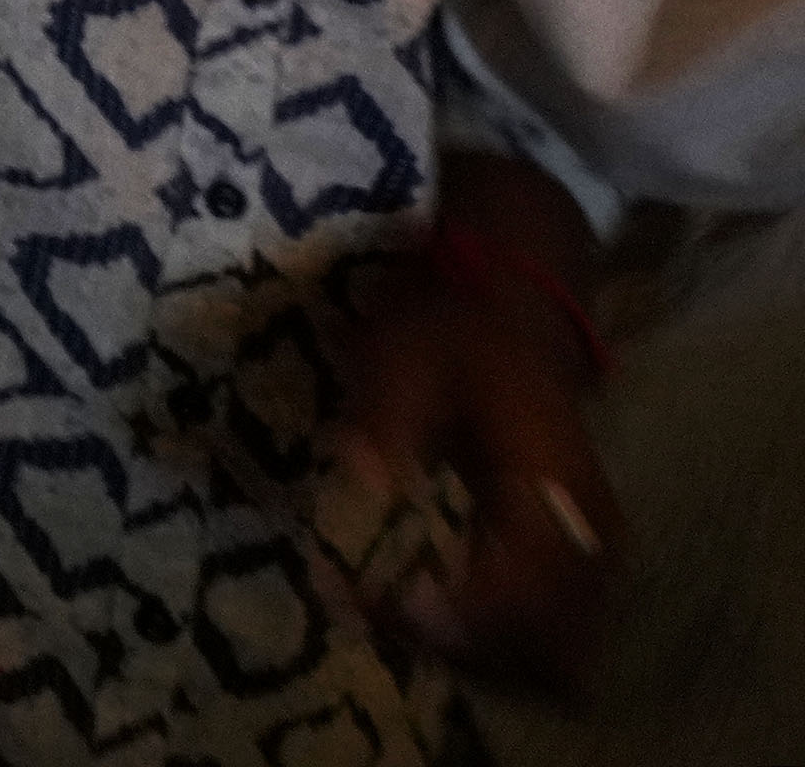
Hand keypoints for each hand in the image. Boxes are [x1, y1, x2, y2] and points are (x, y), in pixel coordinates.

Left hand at [324, 165, 614, 697]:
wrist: (517, 300)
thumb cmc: (453, 327)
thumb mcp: (403, 355)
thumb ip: (384, 419)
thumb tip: (358, 479)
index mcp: (549, 478)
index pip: (526, 583)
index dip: (462, 616)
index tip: (391, 606)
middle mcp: (588, 526)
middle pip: (552, 638)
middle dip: (468, 651)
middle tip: (382, 619)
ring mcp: (596, 545)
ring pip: (563, 645)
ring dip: (487, 654)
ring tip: (402, 621)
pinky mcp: (584, 552)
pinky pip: (562, 626)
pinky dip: (506, 643)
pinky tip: (436, 620)